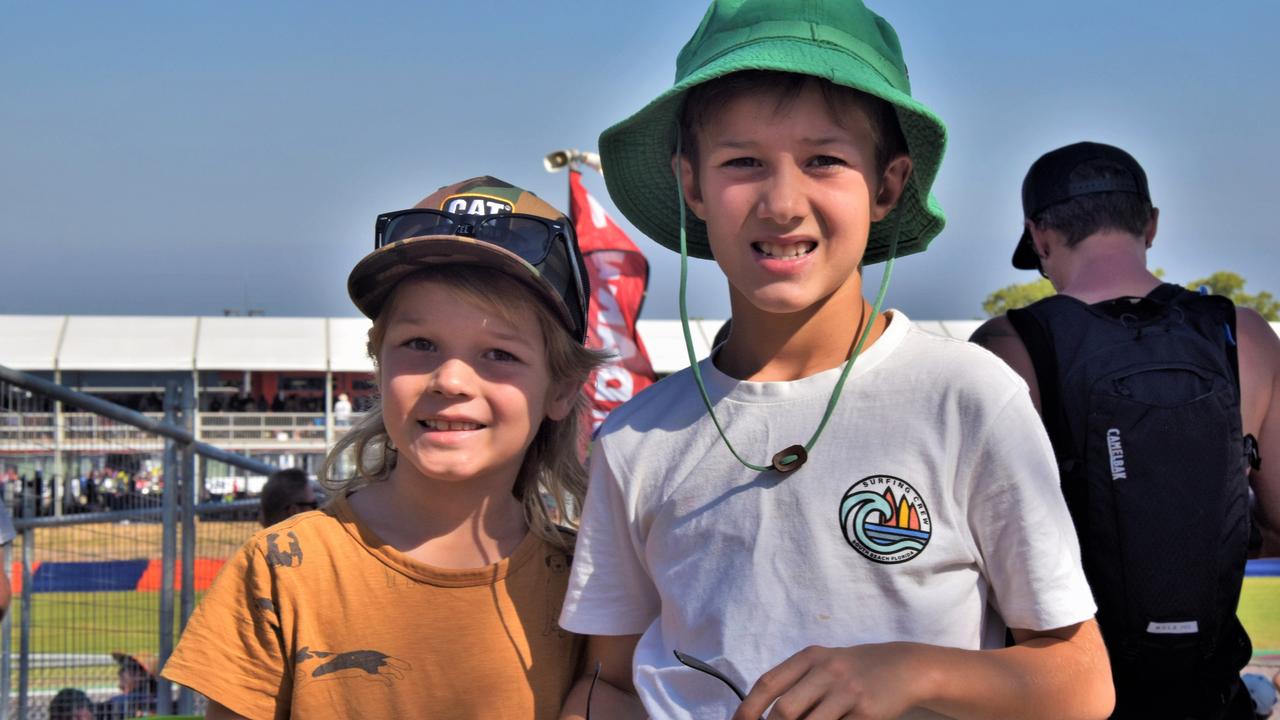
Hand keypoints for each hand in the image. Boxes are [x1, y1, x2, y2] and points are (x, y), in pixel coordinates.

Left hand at [732, 643, 929, 719]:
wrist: (902, 667)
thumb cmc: (853, 669)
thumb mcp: (823, 664)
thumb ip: (796, 682)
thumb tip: (766, 714)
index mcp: (810, 657)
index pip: (768, 683)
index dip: (747, 708)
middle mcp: (827, 671)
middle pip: (785, 710)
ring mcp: (848, 693)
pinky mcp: (868, 713)